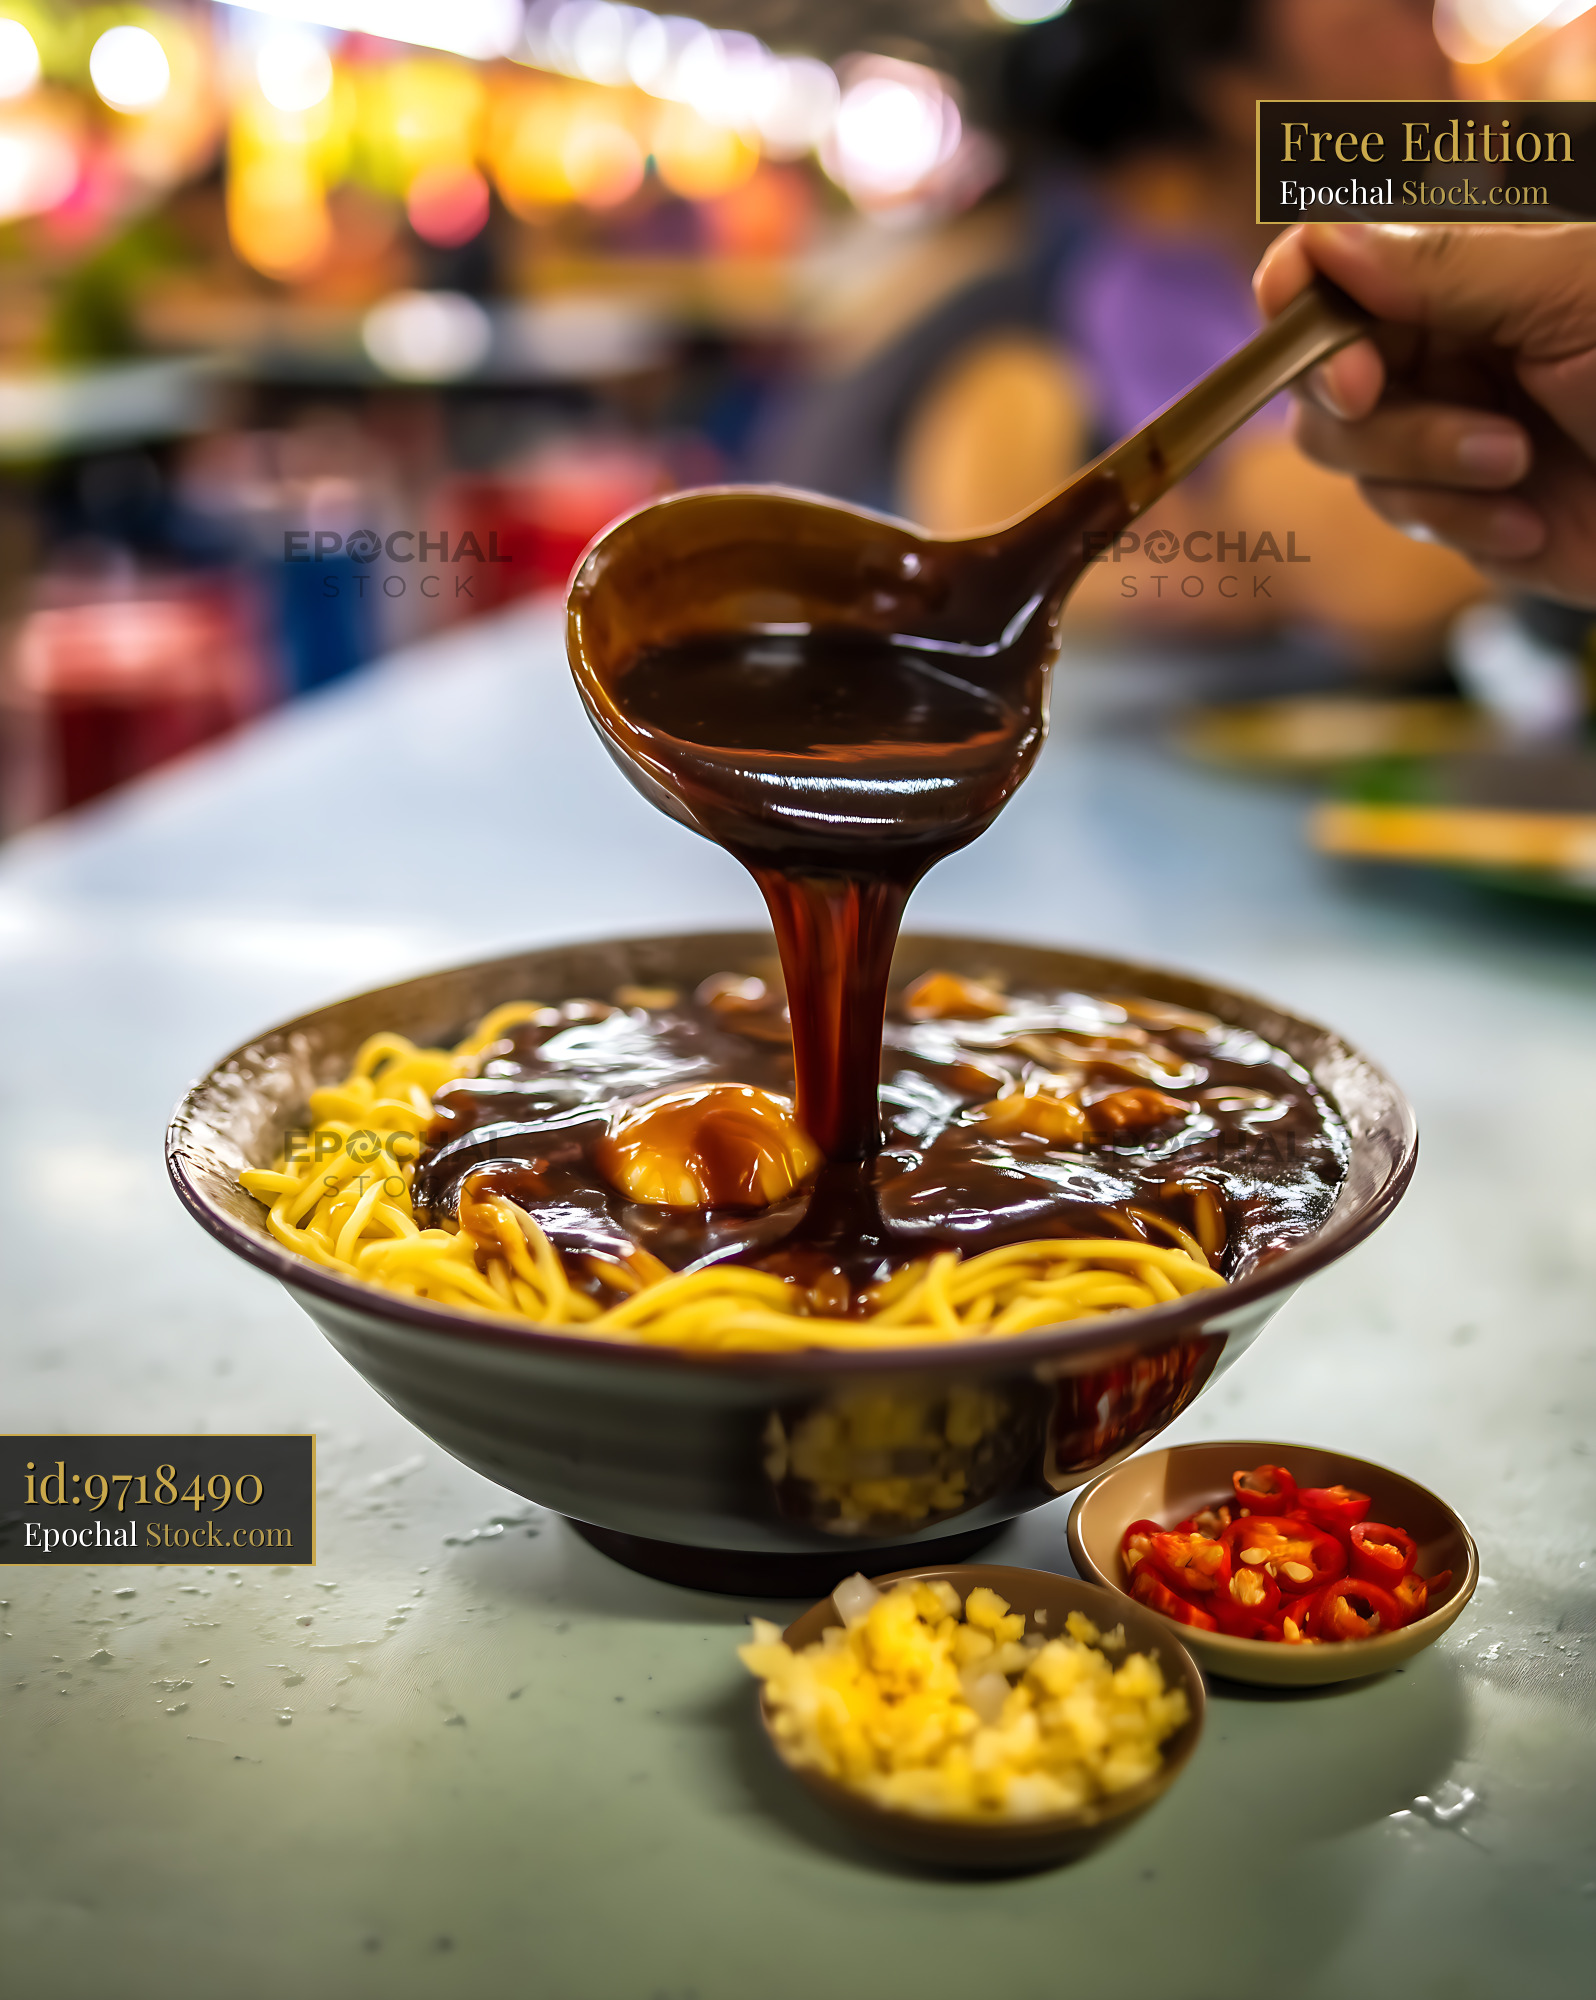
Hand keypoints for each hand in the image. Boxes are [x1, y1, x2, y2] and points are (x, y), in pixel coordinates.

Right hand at [1254, 223, 1595, 605]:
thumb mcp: (1567, 289)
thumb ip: (1443, 267)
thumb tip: (1324, 242)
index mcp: (1460, 274)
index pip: (1327, 270)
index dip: (1298, 305)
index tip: (1335, 350)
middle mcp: (1441, 348)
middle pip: (1317, 379)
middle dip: (1362, 406)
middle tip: (1384, 403)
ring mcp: (1443, 432)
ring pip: (1350, 457)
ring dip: (1421, 467)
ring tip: (1514, 465)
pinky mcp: (1460, 514)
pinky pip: (1406, 520)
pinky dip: (1460, 523)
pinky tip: (1531, 519)